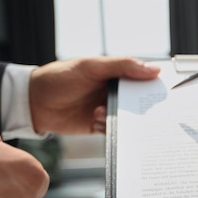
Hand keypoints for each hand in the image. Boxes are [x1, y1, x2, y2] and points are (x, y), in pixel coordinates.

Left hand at [29, 56, 160, 133]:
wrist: (33, 102)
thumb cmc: (60, 77)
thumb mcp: (92, 66)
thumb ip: (122, 66)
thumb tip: (153, 70)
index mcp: (116, 74)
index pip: (143, 79)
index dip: (154, 86)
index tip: (163, 94)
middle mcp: (114, 92)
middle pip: (138, 103)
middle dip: (141, 109)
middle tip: (144, 114)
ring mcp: (107, 109)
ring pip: (127, 119)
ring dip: (120, 119)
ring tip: (101, 112)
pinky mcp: (99, 126)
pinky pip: (115, 131)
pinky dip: (111, 129)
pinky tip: (96, 121)